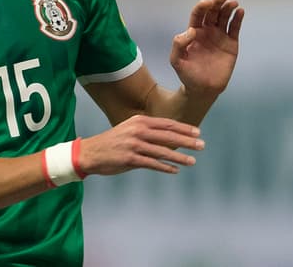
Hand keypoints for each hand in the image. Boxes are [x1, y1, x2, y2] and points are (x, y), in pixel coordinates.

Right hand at [79, 115, 205, 175]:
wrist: (91, 152)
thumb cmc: (114, 141)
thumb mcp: (130, 129)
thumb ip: (148, 130)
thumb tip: (170, 136)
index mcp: (140, 121)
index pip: (167, 124)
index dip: (184, 128)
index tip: (197, 132)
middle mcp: (139, 131)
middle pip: (168, 136)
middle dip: (187, 141)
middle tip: (202, 145)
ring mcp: (134, 145)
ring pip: (163, 151)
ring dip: (179, 157)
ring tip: (193, 161)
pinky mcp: (130, 160)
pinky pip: (152, 164)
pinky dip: (165, 167)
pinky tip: (175, 170)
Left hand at [170, 0, 243, 97]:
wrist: (203, 89)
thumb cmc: (188, 75)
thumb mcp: (177, 60)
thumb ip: (179, 44)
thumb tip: (191, 30)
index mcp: (194, 32)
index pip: (198, 14)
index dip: (202, 7)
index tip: (207, 3)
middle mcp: (208, 31)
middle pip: (213, 12)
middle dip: (217, 3)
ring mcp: (220, 36)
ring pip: (225, 17)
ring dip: (229, 8)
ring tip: (233, 3)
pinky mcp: (231, 43)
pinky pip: (235, 28)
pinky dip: (238, 19)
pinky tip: (240, 11)